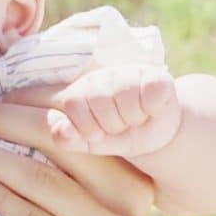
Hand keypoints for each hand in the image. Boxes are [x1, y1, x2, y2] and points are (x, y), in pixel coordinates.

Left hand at [46, 63, 180, 156]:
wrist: (155, 135)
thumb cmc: (120, 135)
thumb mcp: (93, 142)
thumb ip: (71, 138)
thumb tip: (58, 129)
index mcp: (82, 89)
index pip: (74, 103)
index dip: (88, 126)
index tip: (99, 133)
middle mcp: (104, 76)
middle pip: (100, 100)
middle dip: (112, 124)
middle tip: (122, 125)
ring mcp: (130, 73)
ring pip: (126, 98)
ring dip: (133, 118)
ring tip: (136, 119)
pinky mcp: (157, 77)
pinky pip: (151, 93)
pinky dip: (152, 108)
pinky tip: (152, 110)